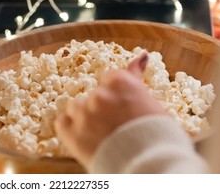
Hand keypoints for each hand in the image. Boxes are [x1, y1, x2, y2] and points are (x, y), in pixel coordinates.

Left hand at [55, 52, 167, 166]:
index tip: (122, 109)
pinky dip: (70, 130)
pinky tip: (84, 139)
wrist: (148, 165)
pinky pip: (62, 122)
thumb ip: (137, 78)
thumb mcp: (151, 102)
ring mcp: (83, 113)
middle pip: (95, 95)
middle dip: (102, 109)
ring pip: (76, 107)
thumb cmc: (157, 136)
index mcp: (121, 82)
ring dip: (84, 117)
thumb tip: (142, 55)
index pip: (110, 79)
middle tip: (116, 128)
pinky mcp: (71, 133)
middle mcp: (100, 94)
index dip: (117, 97)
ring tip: (100, 135)